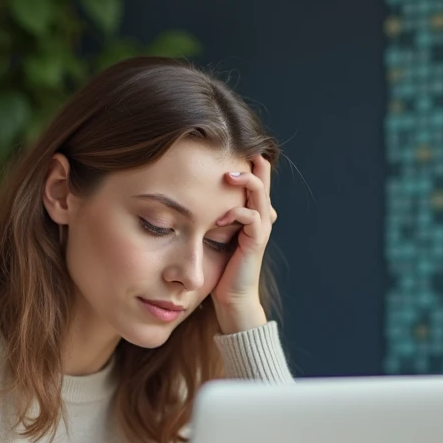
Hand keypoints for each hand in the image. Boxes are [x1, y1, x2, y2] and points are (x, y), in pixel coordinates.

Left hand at [212, 154, 277, 333]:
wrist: (231, 297)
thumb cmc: (217, 265)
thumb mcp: (210, 232)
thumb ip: (206, 213)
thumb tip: (181, 192)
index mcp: (248, 211)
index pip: (251, 178)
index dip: (244, 161)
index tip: (224, 145)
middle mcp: (258, 215)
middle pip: (261, 179)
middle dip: (249, 163)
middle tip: (230, 150)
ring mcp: (259, 229)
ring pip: (260, 195)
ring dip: (245, 182)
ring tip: (228, 175)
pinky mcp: (256, 243)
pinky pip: (253, 219)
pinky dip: (237, 213)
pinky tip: (220, 217)